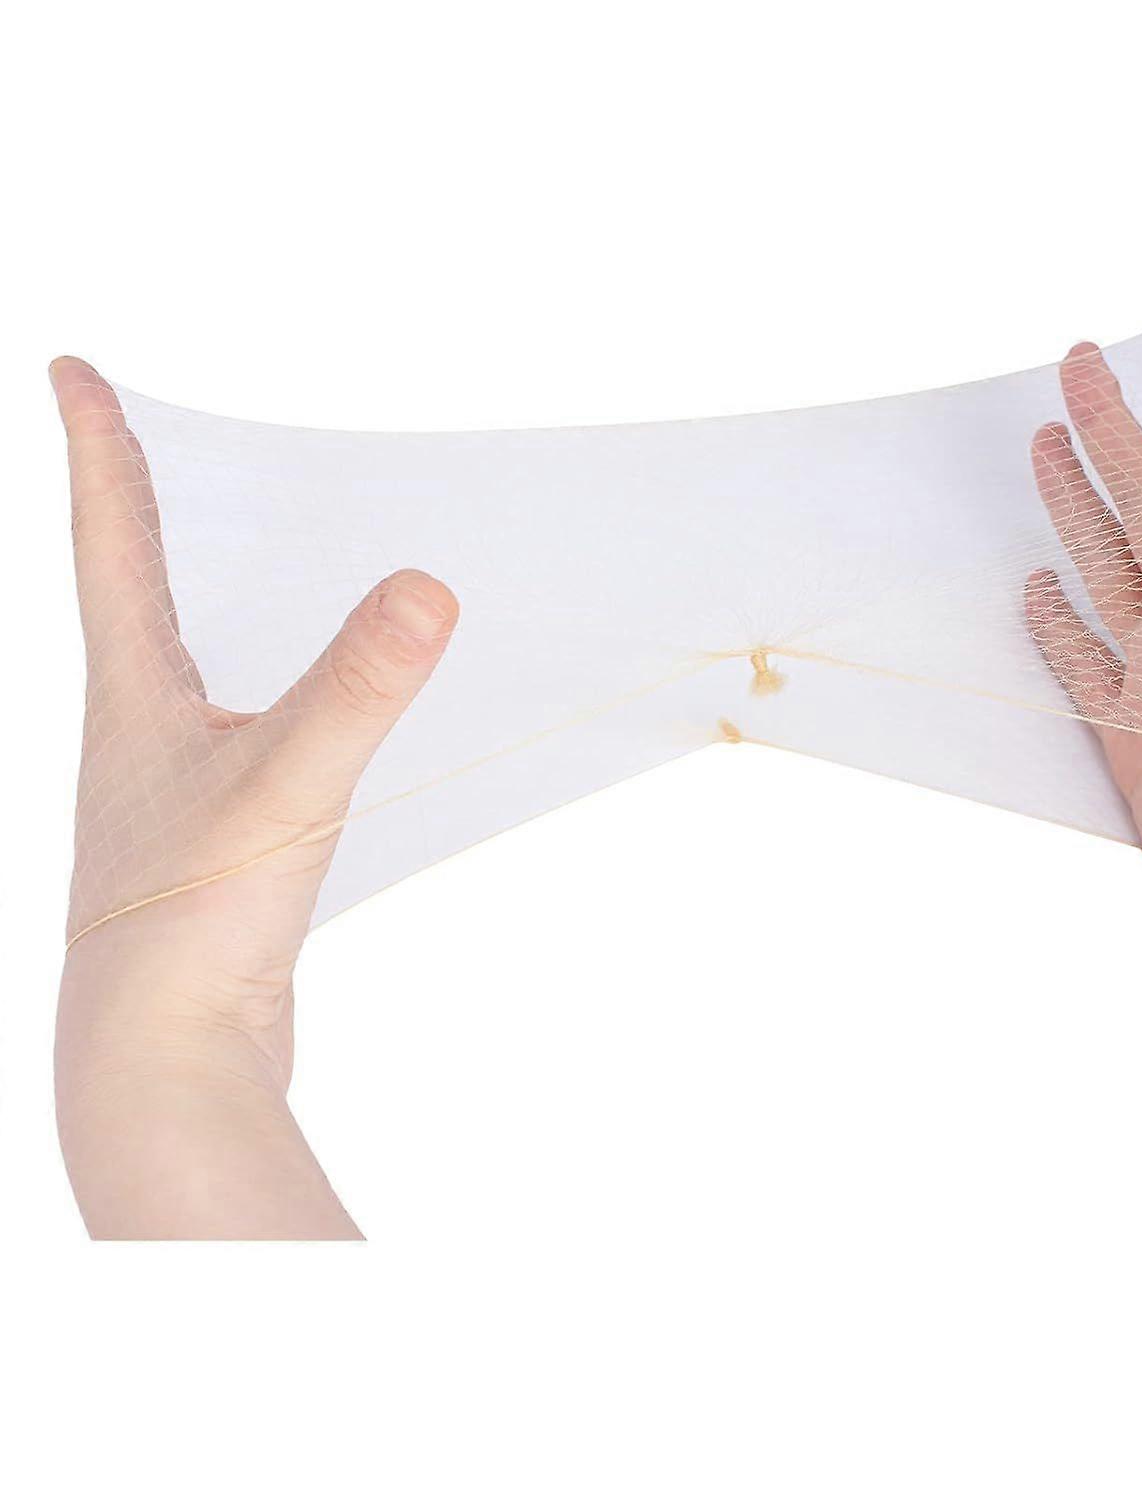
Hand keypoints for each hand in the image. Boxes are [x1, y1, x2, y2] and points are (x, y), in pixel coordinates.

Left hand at [53, 357, 459, 1236]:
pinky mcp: (213, 841)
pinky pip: (227, 731)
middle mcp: (136, 733)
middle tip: (127, 439)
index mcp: (131, 698)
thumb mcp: (285, 786)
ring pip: (172, 665)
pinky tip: (284, 710)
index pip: (111, 544)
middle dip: (128, 509)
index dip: (97, 450)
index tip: (71, 368)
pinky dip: (247, 686)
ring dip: (181, 597)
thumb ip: (357, 688)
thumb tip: (427, 586)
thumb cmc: (191, 925)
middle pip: (126, 593)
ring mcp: (168, 790)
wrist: (164, 1062)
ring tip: (202, 557)